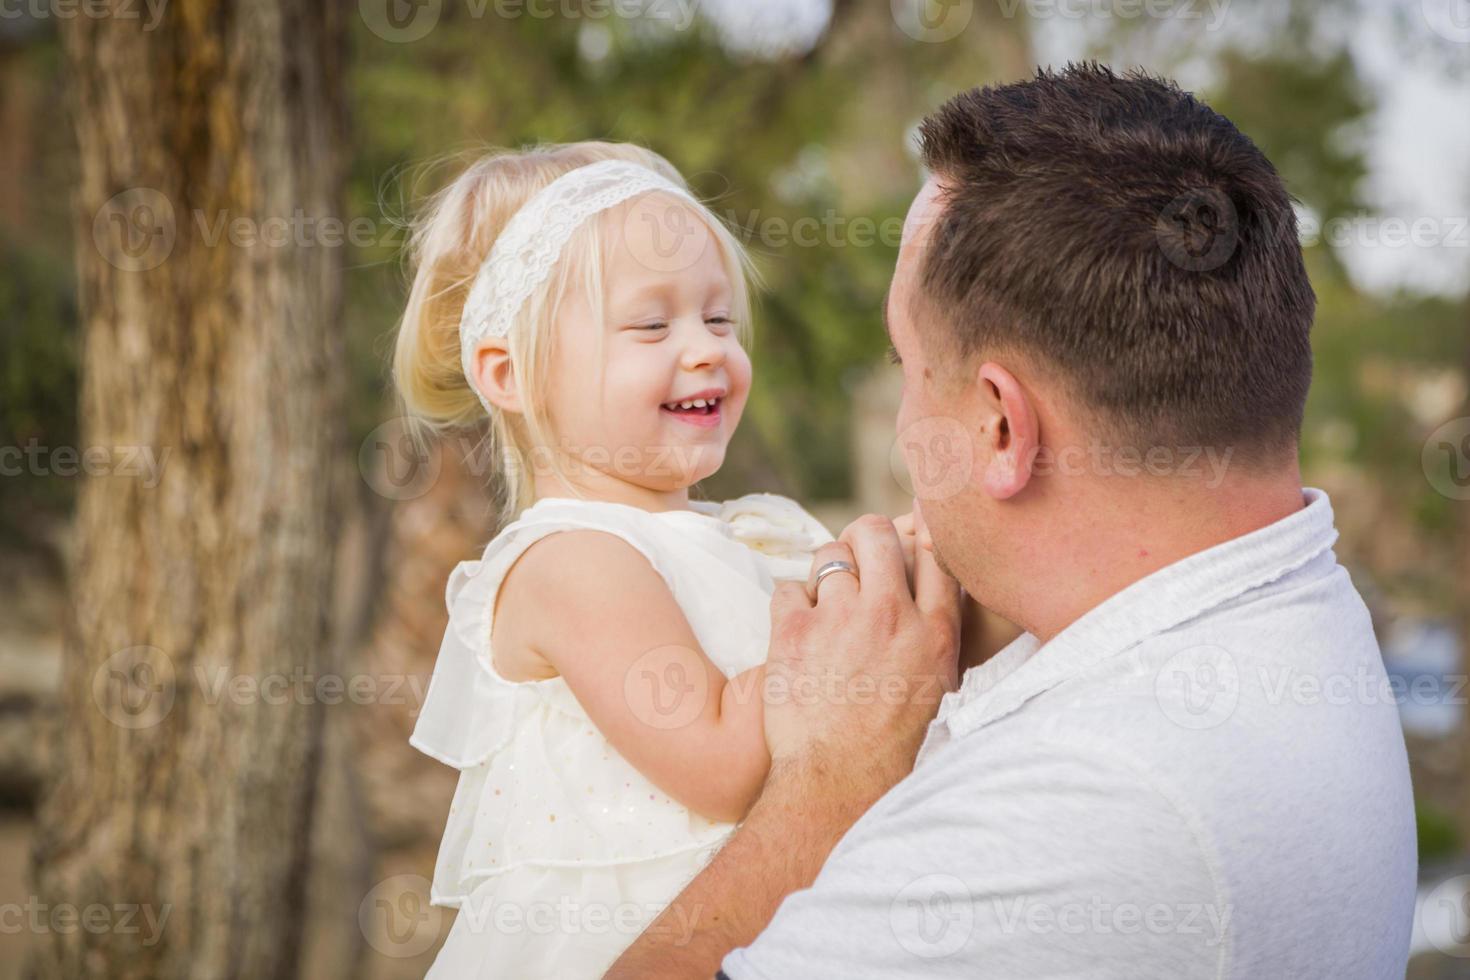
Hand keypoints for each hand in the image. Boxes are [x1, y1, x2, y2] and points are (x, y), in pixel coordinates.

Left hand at [764, 513, 961, 800]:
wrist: (835, 782)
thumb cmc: (888, 746)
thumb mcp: (935, 687)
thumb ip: (933, 634)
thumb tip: (926, 591)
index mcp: (934, 632)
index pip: (934, 552)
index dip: (921, 528)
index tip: (912, 522)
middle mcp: (890, 615)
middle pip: (876, 533)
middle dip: (864, 536)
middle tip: (857, 552)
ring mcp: (840, 619)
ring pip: (828, 554)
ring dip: (825, 571)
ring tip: (825, 602)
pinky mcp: (793, 630)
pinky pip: (788, 586)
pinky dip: (790, 604)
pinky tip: (797, 631)